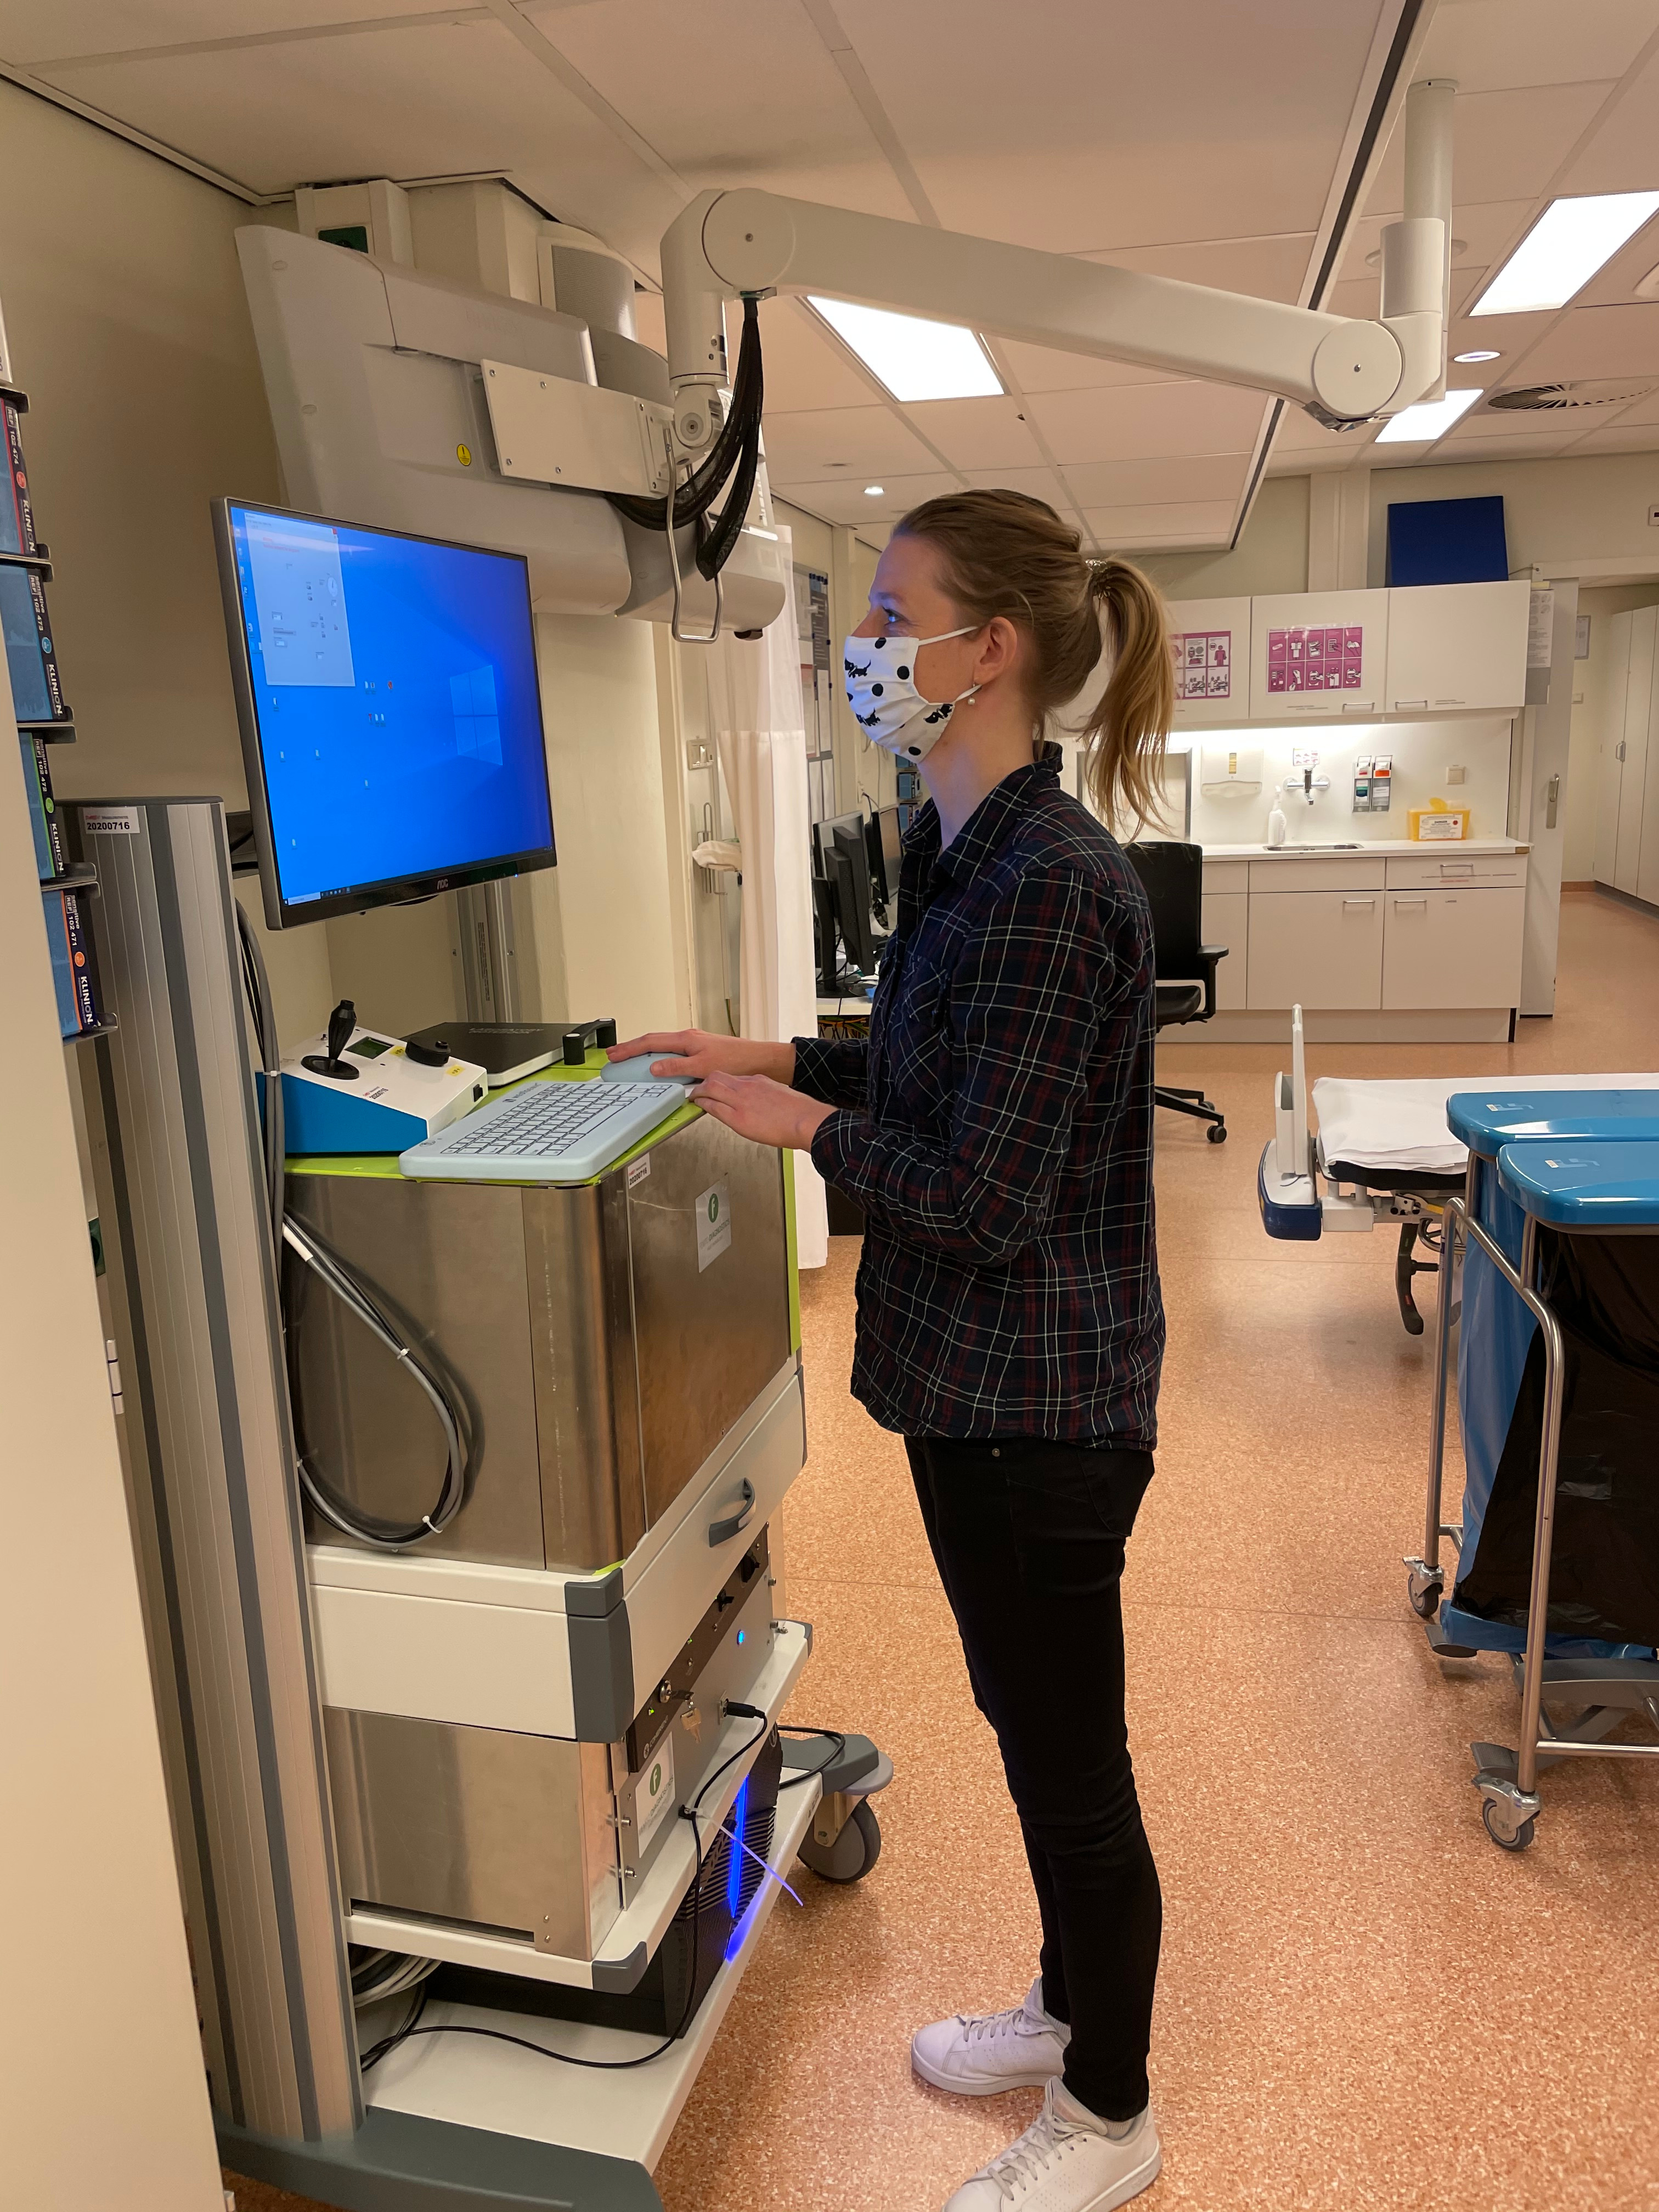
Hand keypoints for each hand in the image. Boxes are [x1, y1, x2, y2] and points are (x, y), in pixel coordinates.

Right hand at [607, 1028, 794, 1083]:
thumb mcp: (703, 1067)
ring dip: (644, 1053)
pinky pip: (673, 1054)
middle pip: (652, 1041)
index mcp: (686, 1039)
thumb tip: (653, 1067)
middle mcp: (688, 1039)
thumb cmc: (737, 1061)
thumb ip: (676, 1067)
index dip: (629, 1049)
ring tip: (630, 1061)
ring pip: (662, 1047)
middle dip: (631, 1049)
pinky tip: (657, 1067)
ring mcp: (694, 1045)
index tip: (614, 1055)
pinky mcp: (701, 1053)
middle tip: (614, 1056)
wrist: (761, 1061)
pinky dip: (659, 1059)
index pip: (650, 1041)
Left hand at [691, 1071, 833, 1152]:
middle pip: (717, 1076)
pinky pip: (713, 1107)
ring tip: (694, 1096)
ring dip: (699, 1091)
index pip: (733, 1077)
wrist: (807, 1120)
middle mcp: (747, 1086)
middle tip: (698, 1088)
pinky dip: (702, 1104)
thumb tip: (761, 1101)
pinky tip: (698, 1105)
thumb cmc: (800, 1112)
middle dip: (704, 1081)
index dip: (721, 1081)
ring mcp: (741, 1101)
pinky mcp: (738, 1117)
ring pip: (711, 1086)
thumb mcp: (781, 1094)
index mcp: (759, 1081)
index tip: (717, 1086)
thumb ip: (766, 1094)